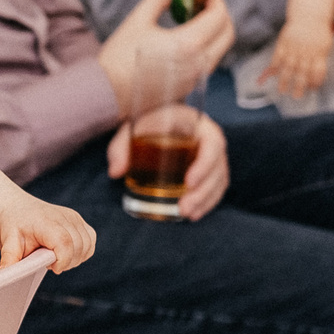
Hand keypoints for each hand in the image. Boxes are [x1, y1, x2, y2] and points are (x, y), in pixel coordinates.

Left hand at [0, 195, 94, 270]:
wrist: (19, 211)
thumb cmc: (14, 228)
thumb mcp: (8, 242)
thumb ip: (9, 259)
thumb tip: (3, 276)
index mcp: (46, 221)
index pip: (64, 242)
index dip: (62, 260)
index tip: (51, 267)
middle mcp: (64, 217)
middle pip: (78, 247)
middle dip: (66, 262)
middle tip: (47, 261)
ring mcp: (75, 218)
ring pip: (86, 247)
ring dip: (73, 258)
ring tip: (54, 256)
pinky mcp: (81, 222)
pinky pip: (90, 243)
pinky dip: (81, 252)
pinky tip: (64, 252)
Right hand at [97, 0, 236, 114]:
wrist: (107, 94)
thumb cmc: (119, 58)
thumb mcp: (137, 20)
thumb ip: (160, 0)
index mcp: (188, 44)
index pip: (219, 16)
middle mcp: (198, 63)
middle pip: (228, 34)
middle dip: (220, 15)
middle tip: (204, 4)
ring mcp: (196, 78)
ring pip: (219, 50)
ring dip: (214, 31)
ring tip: (193, 20)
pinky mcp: (189, 88)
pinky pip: (207, 63)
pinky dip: (205, 47)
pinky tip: (185, 40)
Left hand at [107, 112, 229, 220]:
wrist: (161, 119)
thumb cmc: (150, 121)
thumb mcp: (134, 127)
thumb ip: (122, 147)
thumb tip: (115, 172)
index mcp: (200, 125)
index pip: (213, 144)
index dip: (204, 165)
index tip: (189, 183)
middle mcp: (212, 141)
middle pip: (217, 169)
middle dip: (203, 192)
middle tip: (184, 208)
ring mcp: (214, 157)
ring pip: (218, 181)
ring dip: (205, 201)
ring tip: (188, 215)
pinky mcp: (210, 170)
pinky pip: (216, 188)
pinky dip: (207, 202)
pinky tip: (194, 215)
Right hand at [265, 22, 333, 97]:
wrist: (309, 15)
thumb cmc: (319, 31)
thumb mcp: (326, 44)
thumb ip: (321, 59)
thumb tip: (317, 76)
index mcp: (319, 52)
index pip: (317, 71)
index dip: (315, 81)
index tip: (312, 89)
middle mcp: (306, 51)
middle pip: (302, 72)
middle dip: (299, 86)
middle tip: (296, 97)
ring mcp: (293, 47)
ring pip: (288, 67)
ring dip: (284, 80)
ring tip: (282, 91)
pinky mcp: (283, 42)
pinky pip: (278, 57)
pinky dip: (275, 66)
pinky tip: (272, 75)